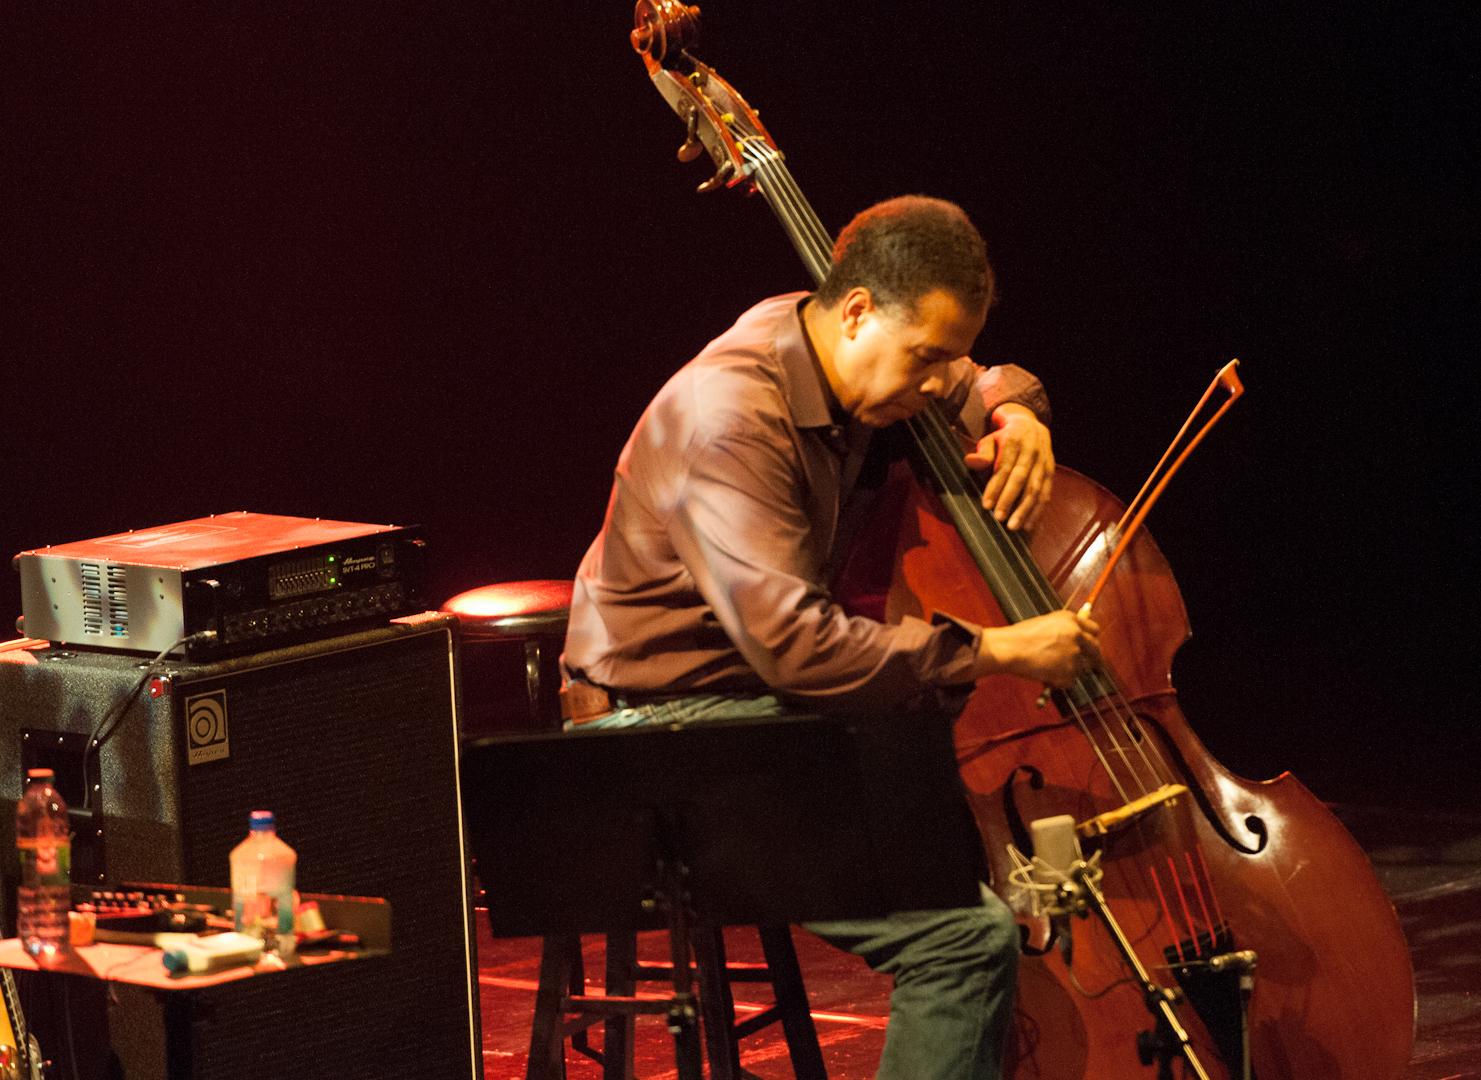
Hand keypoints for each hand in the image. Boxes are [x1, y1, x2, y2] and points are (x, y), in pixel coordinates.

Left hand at [965, 403, 1053, 530]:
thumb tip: (971, 462)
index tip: (986, 504)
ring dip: (1026, 509)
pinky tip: (1029, 524)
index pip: (1004, 467)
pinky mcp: (1051, 471)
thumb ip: (982, 453)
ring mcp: (1044, 462)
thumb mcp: (990, 439)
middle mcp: (1032, 452)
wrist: (1031, 425)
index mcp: (1014, 442)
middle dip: (1010, 500)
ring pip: (1036, 488)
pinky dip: (1038, 510)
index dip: (995, 487)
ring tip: (1014, 526)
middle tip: (999, 518)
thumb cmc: (1004, 438)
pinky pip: (1046, 493)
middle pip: (1021, 479)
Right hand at [973, 608, 1100, 687]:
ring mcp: (1074, 653)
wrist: (1011, 648)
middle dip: (1094, 660)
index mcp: (1071, 619)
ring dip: (1070, 672)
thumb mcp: (1046, 624)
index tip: (1092, 648)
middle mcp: (1077, 634)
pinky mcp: (1069, 671)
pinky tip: (1045, 675)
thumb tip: (1076, 642)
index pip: (1094, 630)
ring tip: (1048, 668)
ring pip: (1082, 668)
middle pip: (1095, 650)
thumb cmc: (1021, 636)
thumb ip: (1064, 630)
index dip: (1093, 640)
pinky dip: (1060, 682)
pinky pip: (1070, 681)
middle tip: (1091, 667)